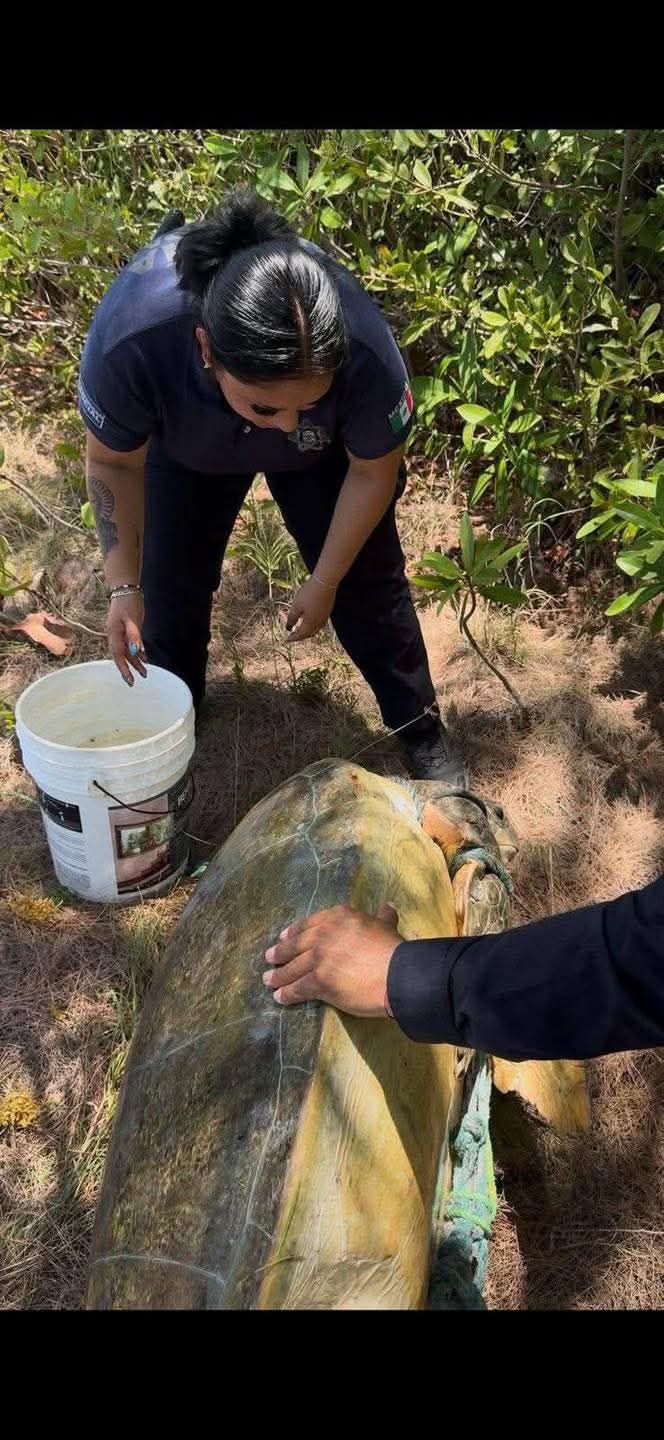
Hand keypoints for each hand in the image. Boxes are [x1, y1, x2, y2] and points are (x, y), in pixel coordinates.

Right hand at [107, 592, 146, 685]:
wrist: (126, 589)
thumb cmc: (128, 603)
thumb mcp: (132, 619)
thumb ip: (134, 636)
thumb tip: (135, 652)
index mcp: (114, 634)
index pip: (118, 656)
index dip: (124, 669)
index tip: (130, 680)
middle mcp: (115, 636)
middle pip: (122, 656)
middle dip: (131, 668)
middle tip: (139, 679)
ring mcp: (120, 633)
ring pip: (127, 651)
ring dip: (136, 661)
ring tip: (145, 672)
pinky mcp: (126, 630)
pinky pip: (130, 645)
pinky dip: (137, 652)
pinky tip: (144, 659)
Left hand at [263, 902, 400, 1016]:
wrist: (398, 973)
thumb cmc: (393, 949)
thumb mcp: (386, 925)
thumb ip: (382, 916)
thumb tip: (387, 906)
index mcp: (338, 917)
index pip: (309, 924)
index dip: (294, 932)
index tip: (284, 936)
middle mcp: (323, 934)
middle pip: (296, 945)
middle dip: (280, 952)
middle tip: (269, 958)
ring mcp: (319, 958)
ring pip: (293, 967)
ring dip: (278, 975)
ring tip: (268, 980)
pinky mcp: (319, 981)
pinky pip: (298, 988)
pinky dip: (287, 994)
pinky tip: (279, 998)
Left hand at [286, 577, 335, 641]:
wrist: (325, 583)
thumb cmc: (308, 594)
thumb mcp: (296, 606)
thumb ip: (291, 618)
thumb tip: (288, 628)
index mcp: (310, 623)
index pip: (300, 635)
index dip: (293, 638)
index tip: (286, 639)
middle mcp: (318, 623)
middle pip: (309, 634)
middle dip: (300, 636)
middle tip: (293, 636)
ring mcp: (325, 617)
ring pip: (315, 629)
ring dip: (307, 632)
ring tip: (301, 630)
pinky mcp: (328, 611)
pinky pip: (320, 623)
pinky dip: (313, 626)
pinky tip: (310, 621)